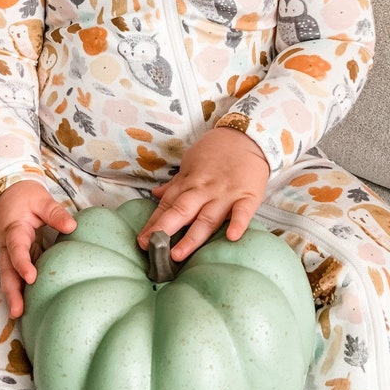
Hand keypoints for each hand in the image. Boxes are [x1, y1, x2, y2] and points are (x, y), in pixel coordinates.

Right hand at [0, 180, 76, 317]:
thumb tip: (72, 226)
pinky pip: (14, 273)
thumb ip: (55, 213)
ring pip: (7, 275)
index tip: (31, 277)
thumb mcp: (41, 199)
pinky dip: (18, 288)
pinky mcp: (14, 255)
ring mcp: (9, 251)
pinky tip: (26, 304)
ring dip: (12, 294)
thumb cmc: (25, 195)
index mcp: (14, 229)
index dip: (22, 263)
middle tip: (18, 311)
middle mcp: (8, 244)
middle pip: (6, 270)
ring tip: (19, 314)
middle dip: (11, 291)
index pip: (16, 248)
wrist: (8, 190)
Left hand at [137, 127, 269, 260]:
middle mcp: (204, 191)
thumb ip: (175, 183)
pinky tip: (232, 237)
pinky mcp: (247, 196)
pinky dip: (238, 223)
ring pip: (207, 218)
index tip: (142, 241)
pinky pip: (242, 212)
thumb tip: (155, 194)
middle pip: (182, 211)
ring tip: (178, 254)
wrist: (246, 136)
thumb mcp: (190, 163)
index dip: (154, 223)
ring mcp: (225, 194)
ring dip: (192, 237)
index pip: (168, 205)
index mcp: (189, 183)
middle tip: (152, 248)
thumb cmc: (215, 151)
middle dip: (165, 229)